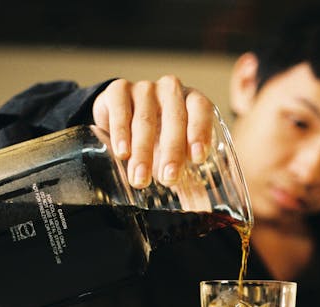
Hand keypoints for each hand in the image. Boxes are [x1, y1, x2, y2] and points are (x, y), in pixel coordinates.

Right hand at [92, 76, 214, 187]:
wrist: (120, 115)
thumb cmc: (158, 136)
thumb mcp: (174, 150)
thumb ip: (188, 174)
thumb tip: (200, 205)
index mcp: (192, 101)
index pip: (201, 110)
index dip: (200, 132)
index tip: (197, 158)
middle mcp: (171, 90)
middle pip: (174, 119)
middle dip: (172, 152)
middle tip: (169, 179)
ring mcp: (144, 88)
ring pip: (145, 120)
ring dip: (143, 152)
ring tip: (140, 179)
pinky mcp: (118, 90)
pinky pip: (120, 109)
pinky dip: (120, 132)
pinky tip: (121, 152)